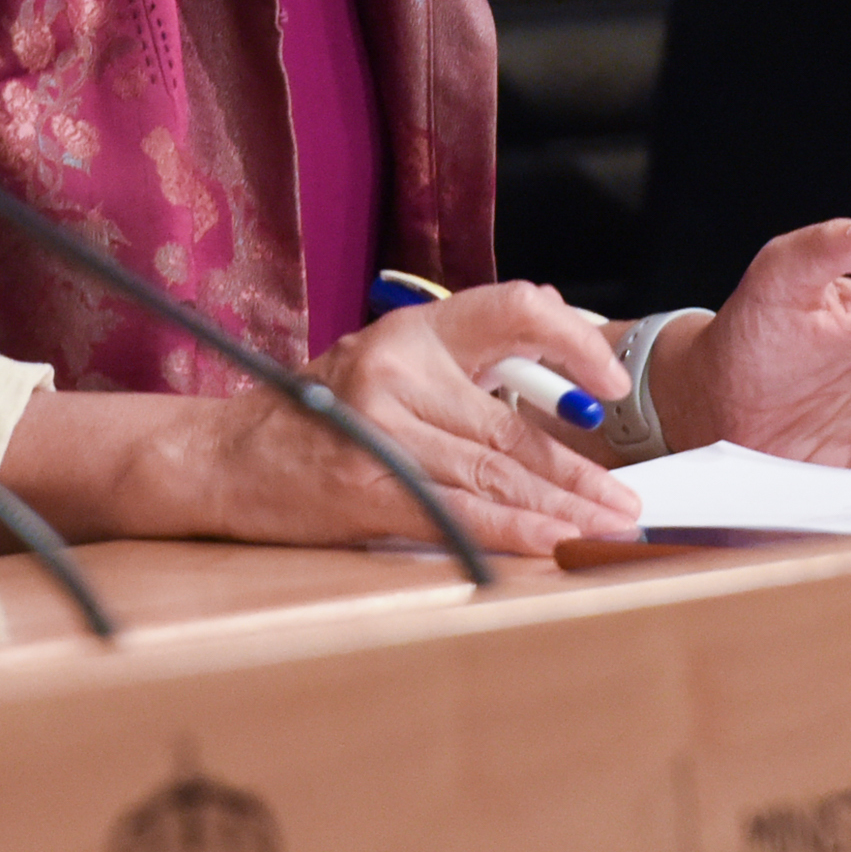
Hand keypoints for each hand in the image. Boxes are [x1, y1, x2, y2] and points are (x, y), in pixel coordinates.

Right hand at [0, 282, 639, 557]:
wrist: (222, 457)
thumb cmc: (317, 413)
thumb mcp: (388, 361)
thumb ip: (464, 365)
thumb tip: (559, 367)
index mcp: (414, 329)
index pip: (515, 307)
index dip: (573, 341)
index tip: (608, 385)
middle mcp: (400, 368)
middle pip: (514, 424)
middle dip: (579, 469)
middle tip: (627, 500)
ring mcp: (382, 428)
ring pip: (495, 474)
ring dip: (561, 509)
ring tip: (607, 529)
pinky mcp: (368, 486)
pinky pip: (459, 513)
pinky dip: (513, 533)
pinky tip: (552, 544)